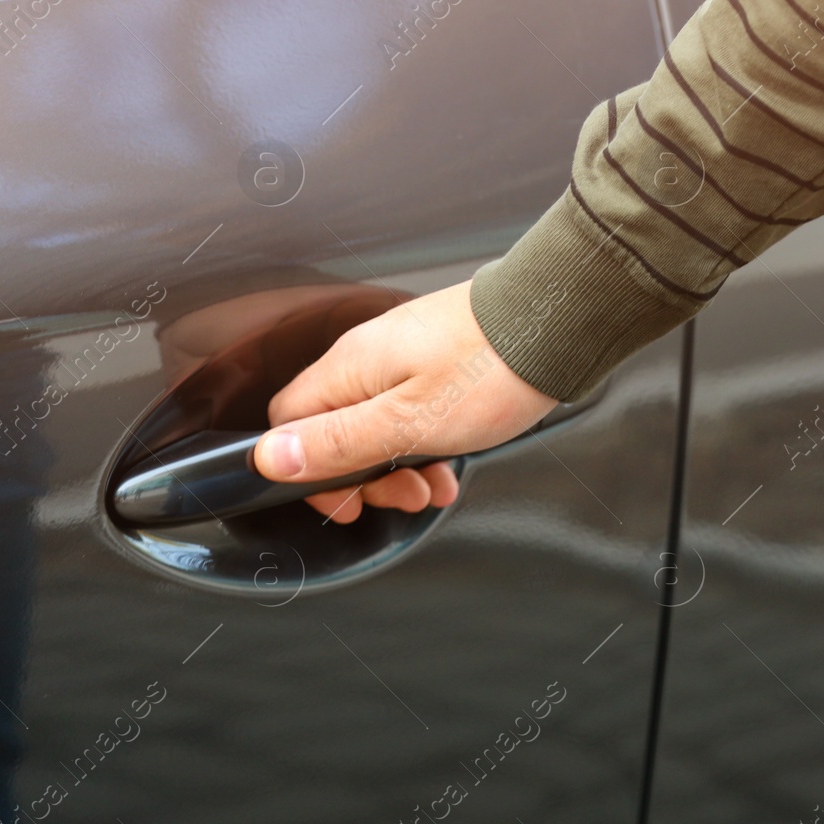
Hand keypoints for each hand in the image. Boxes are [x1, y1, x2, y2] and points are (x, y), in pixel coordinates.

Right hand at [252, 281, 556, 522]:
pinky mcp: (434, 359)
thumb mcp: (407, 423)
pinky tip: (451, 465)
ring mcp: (402, 355)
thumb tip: (269, 458)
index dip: (305, 471)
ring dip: (400, 467)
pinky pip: (411, 411)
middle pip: (333, 428)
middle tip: (401, 497)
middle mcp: (367, 356)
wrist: (555, 322)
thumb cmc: (491, 369)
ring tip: (432, 489)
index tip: (344, 501)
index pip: (287, 423)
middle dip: (364, 476)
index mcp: (349, 368)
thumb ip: (337, 442)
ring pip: (376, 425)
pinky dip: (427, 444)